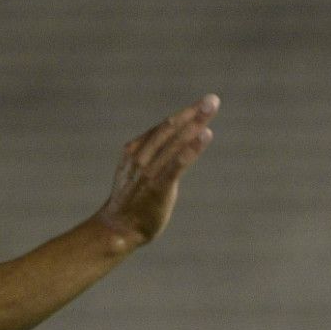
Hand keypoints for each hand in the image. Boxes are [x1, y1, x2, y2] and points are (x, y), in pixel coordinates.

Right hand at [94, 94, 218, 246]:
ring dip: (195, 123)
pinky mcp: (158, 186)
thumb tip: (171, 150)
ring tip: (211, 109)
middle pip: (170, 128)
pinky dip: (192, 147)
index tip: (202, 104)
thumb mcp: (137, 173)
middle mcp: (141, 156)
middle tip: (212, 100)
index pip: (164, 127)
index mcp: (135, 150)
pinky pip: (177, 162)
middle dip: (192, 113)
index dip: (185, 115)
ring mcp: (149, 171)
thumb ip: (152, 159)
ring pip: (175, 141)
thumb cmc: (131, 202)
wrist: (117, 229)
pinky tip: (206, 135)